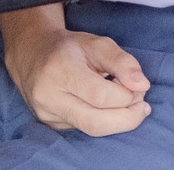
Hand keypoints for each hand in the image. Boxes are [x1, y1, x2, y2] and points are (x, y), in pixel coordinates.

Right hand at [1, 9, 151, 136]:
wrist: (32, 53)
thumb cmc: (69, 48)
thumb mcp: (96, 43)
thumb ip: (122, 61)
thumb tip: (142, 85)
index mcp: (59, 67)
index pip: (100, 95)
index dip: (126, 95)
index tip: (137, 87)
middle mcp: (48, 94)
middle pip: (95, 122)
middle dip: (127, 118)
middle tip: (142, 106)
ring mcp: (45, 112)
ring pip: (90, 130)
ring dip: (117, 121)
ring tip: (127, 104)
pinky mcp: (49, 123)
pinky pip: (83, 129)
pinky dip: (102, 120)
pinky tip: (104, 106)